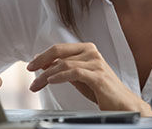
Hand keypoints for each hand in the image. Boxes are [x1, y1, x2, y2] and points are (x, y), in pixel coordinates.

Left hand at [27, 42, 151, 115]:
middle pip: (60, 52)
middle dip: (41, 61)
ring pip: (64, 64)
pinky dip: (59, 76)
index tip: (31, 65)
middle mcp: (92, 53)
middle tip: (29, 70)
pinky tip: (50, 81)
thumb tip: (44, 63)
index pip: (60, 48)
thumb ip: (65, 68)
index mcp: (88, 49)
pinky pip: (74, 72)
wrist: (122, 103)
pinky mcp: (98, 76)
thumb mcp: (79, 76)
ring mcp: (96, 63)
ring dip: (46, 75)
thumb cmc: (101, 90)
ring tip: (36, 85)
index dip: (43, 55)